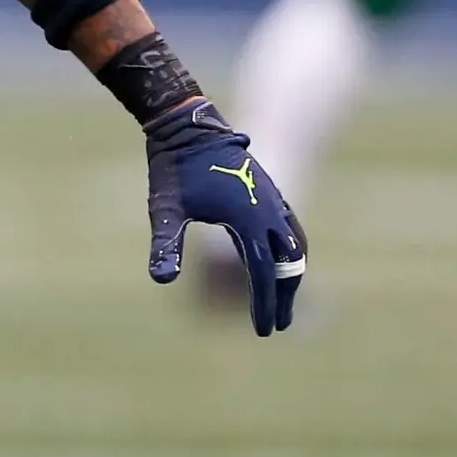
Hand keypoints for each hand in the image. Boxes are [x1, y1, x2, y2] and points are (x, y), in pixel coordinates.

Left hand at [146, 100, 305, 336]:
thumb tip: (162, 279)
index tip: (262, 331)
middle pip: (288, 265)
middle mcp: (269, 211)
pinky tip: (281, 262)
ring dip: (291, 275)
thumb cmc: (175, 167)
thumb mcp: (166, 209)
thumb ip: (165, 244)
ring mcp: (273, 200)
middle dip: (284, 297)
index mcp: (248, 220)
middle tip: (277, 325)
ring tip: (284, 300)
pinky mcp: (270, 192)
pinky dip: (292, 252)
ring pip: (295, 246)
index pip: (262, 274)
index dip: (262, 305)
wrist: (189, 125)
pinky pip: (291, 229)